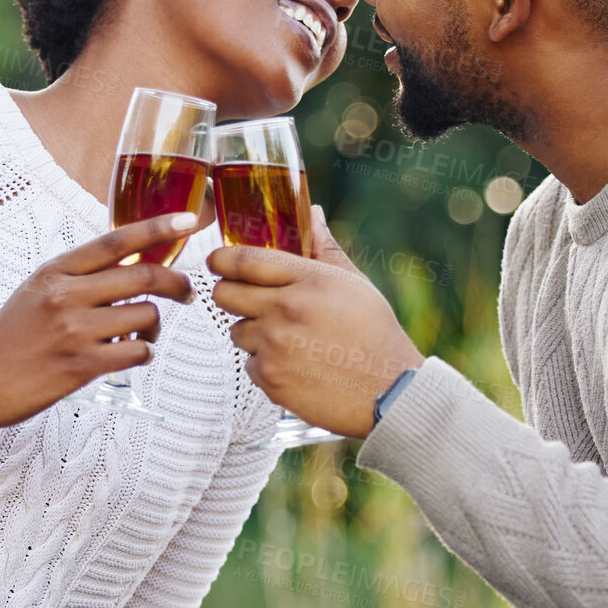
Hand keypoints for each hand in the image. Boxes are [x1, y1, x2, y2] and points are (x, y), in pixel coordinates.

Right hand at [0, 212, 203, 428]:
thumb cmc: (11, 338)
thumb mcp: (37, 291)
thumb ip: (79, 277)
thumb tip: (130, 267)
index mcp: (56, 271)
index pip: (116, 241)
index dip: (157, 227)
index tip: (188, 220)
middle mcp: (66, 295)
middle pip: (144, 277)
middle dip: (177, 284)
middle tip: (186, 293)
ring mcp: (74, 331)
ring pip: (146, 316)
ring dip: (154, 328)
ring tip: (138, 336)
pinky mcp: (81, 366)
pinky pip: (137, 352)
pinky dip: (142, 354)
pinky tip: (128, 356)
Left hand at [208, 206, 423, 437]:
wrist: (390, 392)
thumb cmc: (376, 335)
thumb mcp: (355, 284)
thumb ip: (325, 249)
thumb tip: (312, 215)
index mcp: (308, 280)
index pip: (246, 260)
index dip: (222, 259)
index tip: (217, 262)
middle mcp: (286, 309)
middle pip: (225, 294)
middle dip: (231, 294)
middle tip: (248, 300)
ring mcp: (275, 345)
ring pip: (237, 330)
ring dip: (254, 332)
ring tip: (289, 339)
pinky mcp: (270, 378)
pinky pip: (250, 363)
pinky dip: (266, 364)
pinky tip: (296, 365)